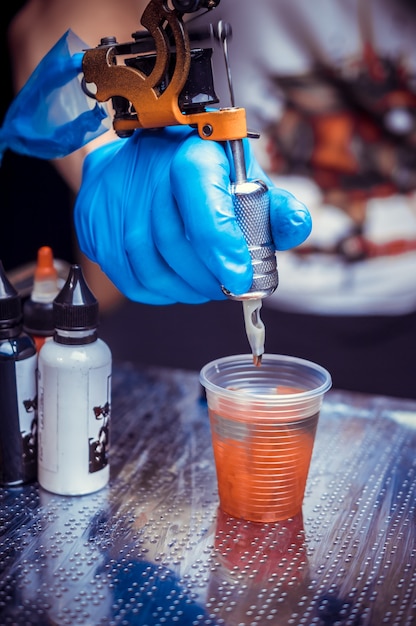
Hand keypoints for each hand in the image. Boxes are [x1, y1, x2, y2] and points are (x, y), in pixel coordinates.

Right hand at [74, 126, 310, 303]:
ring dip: (184, 290)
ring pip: (149, 266)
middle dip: (208, 278)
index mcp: (193, 153)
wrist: (144, 151)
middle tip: (228, 288)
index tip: (240, 279)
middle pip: (175, 243)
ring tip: (206, 288)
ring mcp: (114, 198)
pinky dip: (158, 292)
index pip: (202, 199)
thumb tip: (296, 226)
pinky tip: (177, 285)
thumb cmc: (201, 169)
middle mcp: (148, 170)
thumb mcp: (245, 178)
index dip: (221, 244)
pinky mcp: (94, 222)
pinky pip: (127, 276)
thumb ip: (275, 206)